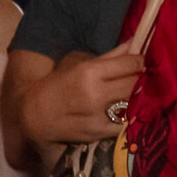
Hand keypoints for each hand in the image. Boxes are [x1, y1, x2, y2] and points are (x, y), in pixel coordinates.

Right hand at [29, 47, 145, 145]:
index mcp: (89, 72)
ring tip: (131, 93)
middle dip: (140, 79)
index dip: (139, 61)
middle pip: (134, 84)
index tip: (141, 62)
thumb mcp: (79, 65)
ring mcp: (98, 116)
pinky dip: (127, 116)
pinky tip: (122, 111)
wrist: (35, 116)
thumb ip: (109, 57)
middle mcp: (95, 94)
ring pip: (133, 104)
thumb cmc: (56, 86)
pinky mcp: (100, 133)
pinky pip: (125, 123)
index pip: (130, 64)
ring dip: (135, 97)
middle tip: (140, 77)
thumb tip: (134, 43)